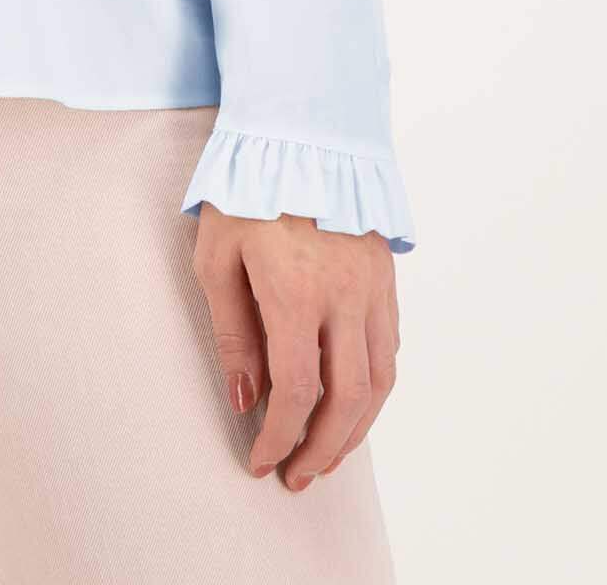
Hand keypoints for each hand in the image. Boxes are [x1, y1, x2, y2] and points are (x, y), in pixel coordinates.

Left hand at [192, 205, 399, 488]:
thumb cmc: (245, 188)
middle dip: (322, 449)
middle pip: (348, 399)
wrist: (299, 130)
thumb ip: (233, 332)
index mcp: (295, 291)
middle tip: (298, 476)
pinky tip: (352, 401)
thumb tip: (245, 399)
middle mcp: (344, 294)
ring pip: (380, 381)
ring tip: (328, 454)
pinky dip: (375, 386)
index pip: (296, 391)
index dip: (281, 437)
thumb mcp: (217, 255)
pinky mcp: (386, 274)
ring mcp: (373, 285)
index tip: (261, 461)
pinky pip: (389, 347)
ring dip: (356, 429)